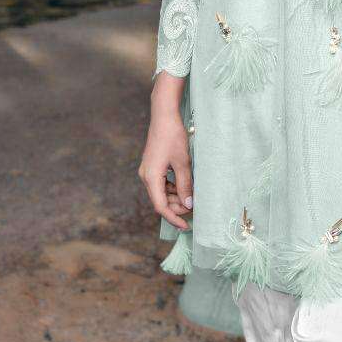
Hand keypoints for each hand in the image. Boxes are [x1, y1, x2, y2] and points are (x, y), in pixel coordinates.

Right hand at [138, 95, 192, 230]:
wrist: (164, 116)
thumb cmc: (173, 137)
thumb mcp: (183, 162)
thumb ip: (185, 184)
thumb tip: (188, 204)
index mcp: (151, 177)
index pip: (160, 206)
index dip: (173, 218)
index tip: (186, 226)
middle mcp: (146, 176)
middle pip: (161, 200)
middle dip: (177, 206)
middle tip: (194, 206)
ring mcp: (148, 171)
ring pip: (162, 192)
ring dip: (176, 197)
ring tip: (192, 196)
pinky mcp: (153, 165)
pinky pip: (162, 183)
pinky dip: (173, 187)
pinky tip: (185, 185)